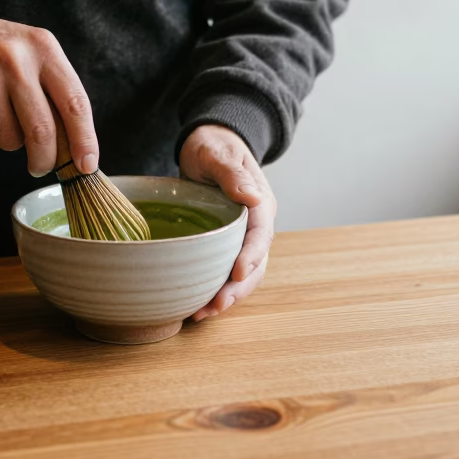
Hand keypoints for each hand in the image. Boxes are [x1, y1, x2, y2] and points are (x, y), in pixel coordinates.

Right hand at [0, 6, 98, 176]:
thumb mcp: (30, 50)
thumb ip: (54, 88)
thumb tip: (74, 145)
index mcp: (42, 48)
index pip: (75, 103)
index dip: (85, 140)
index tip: (87, 164)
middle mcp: (15, 62)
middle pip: (43, 132)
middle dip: (46, 159)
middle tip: (42, 166)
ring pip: (12, 140)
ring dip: (9, 139)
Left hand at [179, 124, 275, 320]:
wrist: (209, 145)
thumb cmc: (213, 145)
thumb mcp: (218, 153)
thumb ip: (233, 174)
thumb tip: (253, 197)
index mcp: (260, 203)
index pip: (260, 234)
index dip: (251, 256)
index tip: (236, 272)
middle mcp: (256, 224)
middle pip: (256, 262)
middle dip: (238, 287)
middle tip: (216, 305)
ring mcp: (242, 236)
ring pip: (244, 274)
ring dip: (228, 295)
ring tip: (205, 313)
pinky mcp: (227, 244)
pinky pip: (226, 271)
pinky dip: (216, 290)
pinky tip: (197, 306)